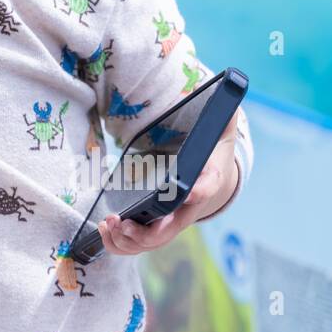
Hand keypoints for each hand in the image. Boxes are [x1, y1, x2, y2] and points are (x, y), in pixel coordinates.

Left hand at [96, 108, 241, 255]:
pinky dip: (122, 243)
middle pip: (172, 229)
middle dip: (147, 231)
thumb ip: (221, 113)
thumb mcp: (220, 130)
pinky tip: (105, 231)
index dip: (199, 190)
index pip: (207, 187)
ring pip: (153, 241)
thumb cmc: (213, 152)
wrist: (215, 178)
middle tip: (122, 222)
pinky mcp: (158, 225)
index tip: (189, 191)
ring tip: (107, 225)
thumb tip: (226, 89)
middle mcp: (190, 208)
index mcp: (208, 181)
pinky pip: (141, 242)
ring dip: (128, 240)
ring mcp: (173, 221)